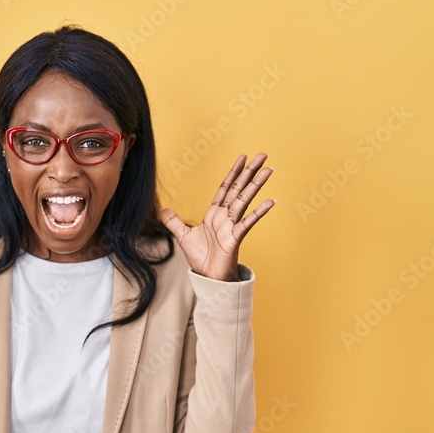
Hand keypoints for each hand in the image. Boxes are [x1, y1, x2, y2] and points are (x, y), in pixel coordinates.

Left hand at [158, 153, 275, 280]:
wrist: (208, 277)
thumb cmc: (201, 258)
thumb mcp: (184, 236)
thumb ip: (174, 222)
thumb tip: (163, 210)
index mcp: (215, 214)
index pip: (225, 188)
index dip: (233, 172)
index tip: (243, 158)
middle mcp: (225, 217)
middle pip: (238, 189)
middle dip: (249, 172)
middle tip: (262, 155)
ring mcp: (231, 226)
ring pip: (244, 201)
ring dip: (256, 185)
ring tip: (269, 170)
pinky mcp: (235, 238)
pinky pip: (247, 223)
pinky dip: (258, 212)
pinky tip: (271, 201)